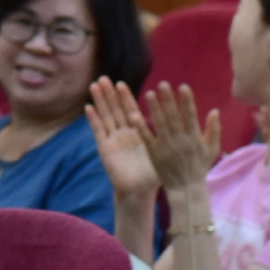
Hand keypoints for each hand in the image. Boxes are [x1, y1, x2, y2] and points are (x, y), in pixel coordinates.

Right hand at [85, 79, 160, 202]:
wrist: (139, 191)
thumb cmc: (152, 174)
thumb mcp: (162, 151)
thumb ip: (167, 136)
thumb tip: (181, 122)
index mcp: (137, 132)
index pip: (130, 110)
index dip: (125, 97)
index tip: (121, 83)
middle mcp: (123, 133)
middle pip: (115, 109)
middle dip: (109, 94)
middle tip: (104, 78)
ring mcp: (112, 140)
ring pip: (105, 116)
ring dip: (99, 101)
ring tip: (94, 86)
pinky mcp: (104, 149)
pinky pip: (98, 131)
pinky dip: (93, 119)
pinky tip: (88, 107)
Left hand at [139, 83, 221, 196]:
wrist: (186, 189)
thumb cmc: (199, 167)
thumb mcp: (212, 149)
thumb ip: (214, 129)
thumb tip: (215, 110)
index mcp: (194, 138)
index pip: (190, 116)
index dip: (187, 101)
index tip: (183, 86)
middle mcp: (180, 140)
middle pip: (173, 117)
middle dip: (168, 100)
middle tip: (162, 84)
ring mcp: (166, 147)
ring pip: (160, 125)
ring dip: (154, 109)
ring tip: (149, 94)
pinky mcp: (155, 154)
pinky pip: (147, 138)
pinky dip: (141, 127)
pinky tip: (134, 115)